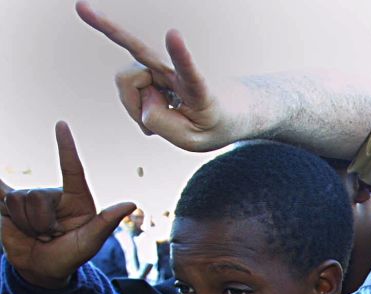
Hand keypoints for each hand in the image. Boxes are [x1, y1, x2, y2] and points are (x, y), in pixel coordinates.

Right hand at [0, 122, 133, 288]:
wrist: (44, 269)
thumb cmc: (71, 255)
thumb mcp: (90, 242)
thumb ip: (105, 222)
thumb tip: (131, 203)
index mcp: (77, 198)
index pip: (71, 168)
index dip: (66, 147)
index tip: (61, 124)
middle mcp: (53, 194)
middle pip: (36, 196)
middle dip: (40, 222)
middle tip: (50, 235)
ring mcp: (30, 198)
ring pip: (17, 200)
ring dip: (25, 224)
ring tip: (38, 233)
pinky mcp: (7, 205)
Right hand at [76, 2, 249, 151]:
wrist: (222, 112)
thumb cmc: (210, 124)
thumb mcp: (192, 139)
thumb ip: (163, 124)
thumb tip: (142, 101)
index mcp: (196, 87)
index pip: (188, 69)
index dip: (180, 54)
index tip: (173, 33)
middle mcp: (175, 70)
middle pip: (131, 78)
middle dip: (129, 102)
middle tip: (151, 129)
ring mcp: (162, 66)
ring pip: (126, 83)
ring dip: (135, 107)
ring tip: (159, 113)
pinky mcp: (152, 67)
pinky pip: (126, 63)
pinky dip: (108, 35)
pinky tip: (84, 8)